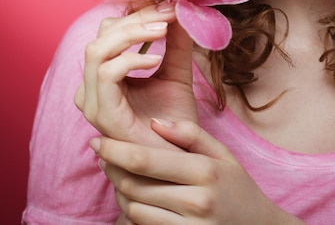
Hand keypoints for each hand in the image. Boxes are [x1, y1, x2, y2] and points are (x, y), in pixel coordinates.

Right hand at [74, 4, 197, 147]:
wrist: (179, 160)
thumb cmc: (173, 122)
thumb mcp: (176, 73)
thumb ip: (176, 44)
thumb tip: (179, 11)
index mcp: (106, 75)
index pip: (110, 31)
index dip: (138, 14)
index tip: (169, 6)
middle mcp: (93, 87)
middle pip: (102, 35)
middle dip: (136, 19)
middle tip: (168, 13)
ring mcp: (94, 102)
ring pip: (97, 50)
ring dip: (132, 33)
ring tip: (163, 29)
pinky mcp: (103, 115)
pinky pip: (106, 74)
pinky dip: (131, 59)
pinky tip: (156, 59)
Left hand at [91, 119, 303, 224]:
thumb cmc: (237, 188)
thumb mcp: (222, 154)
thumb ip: (189, 134)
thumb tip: (154, 121)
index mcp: (204, 170)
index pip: (145, 159)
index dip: (114, 149)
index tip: (96, 140)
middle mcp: (196, 201)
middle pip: (133, 185)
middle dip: (112, 169)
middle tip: (104, 156)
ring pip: (133, 209)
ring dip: (120, 193)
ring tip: (121, 177)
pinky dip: (132, 213)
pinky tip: (135, 199)